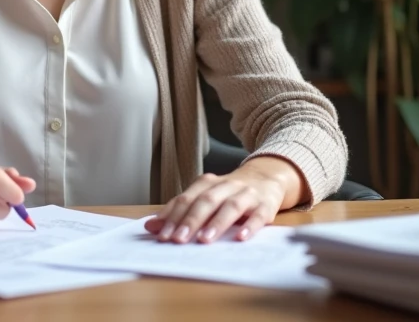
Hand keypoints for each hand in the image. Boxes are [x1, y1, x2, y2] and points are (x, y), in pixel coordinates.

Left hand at [143, 156, 304, 243]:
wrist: (267, 177)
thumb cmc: (229, 193)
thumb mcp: (204, 197)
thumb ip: (179, 211)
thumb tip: (151, 226)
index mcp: (208, 183)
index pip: (187, 198)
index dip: (173, 216)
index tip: (161, 234)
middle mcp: (227, 185)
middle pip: (206, 201)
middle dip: (191, 220)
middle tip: (178, 239)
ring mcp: (247, 194)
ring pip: (231, 206)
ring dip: (216, 223)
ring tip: (204, 240)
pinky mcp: (266, 205)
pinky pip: (258, 215)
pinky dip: (250, 226)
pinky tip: (240, 237)